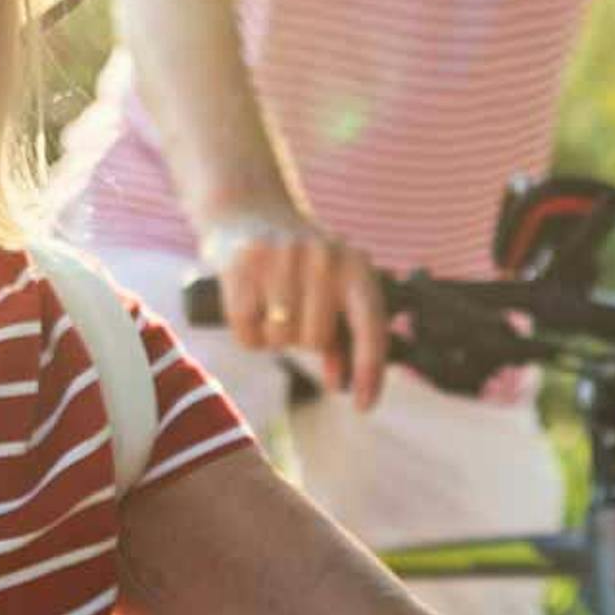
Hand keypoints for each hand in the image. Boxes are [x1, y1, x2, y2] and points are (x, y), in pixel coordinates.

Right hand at [203, 211, 390, 409]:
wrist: (248, 208)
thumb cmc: (297, 264)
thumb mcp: (331, 287)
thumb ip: (342, 334)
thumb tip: (342, 385)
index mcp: (356, 265)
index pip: (371, 327)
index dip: (370, 371)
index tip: (364, 406)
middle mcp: (323, 257)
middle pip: (315, 340)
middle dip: (302, 340)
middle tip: (292, 314)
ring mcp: (283, 257)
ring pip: (280, 339)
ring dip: (272, 338)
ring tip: (270, 308)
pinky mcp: (243, 263)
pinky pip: (247, 331)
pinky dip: (247, 335)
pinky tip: (249, 310)